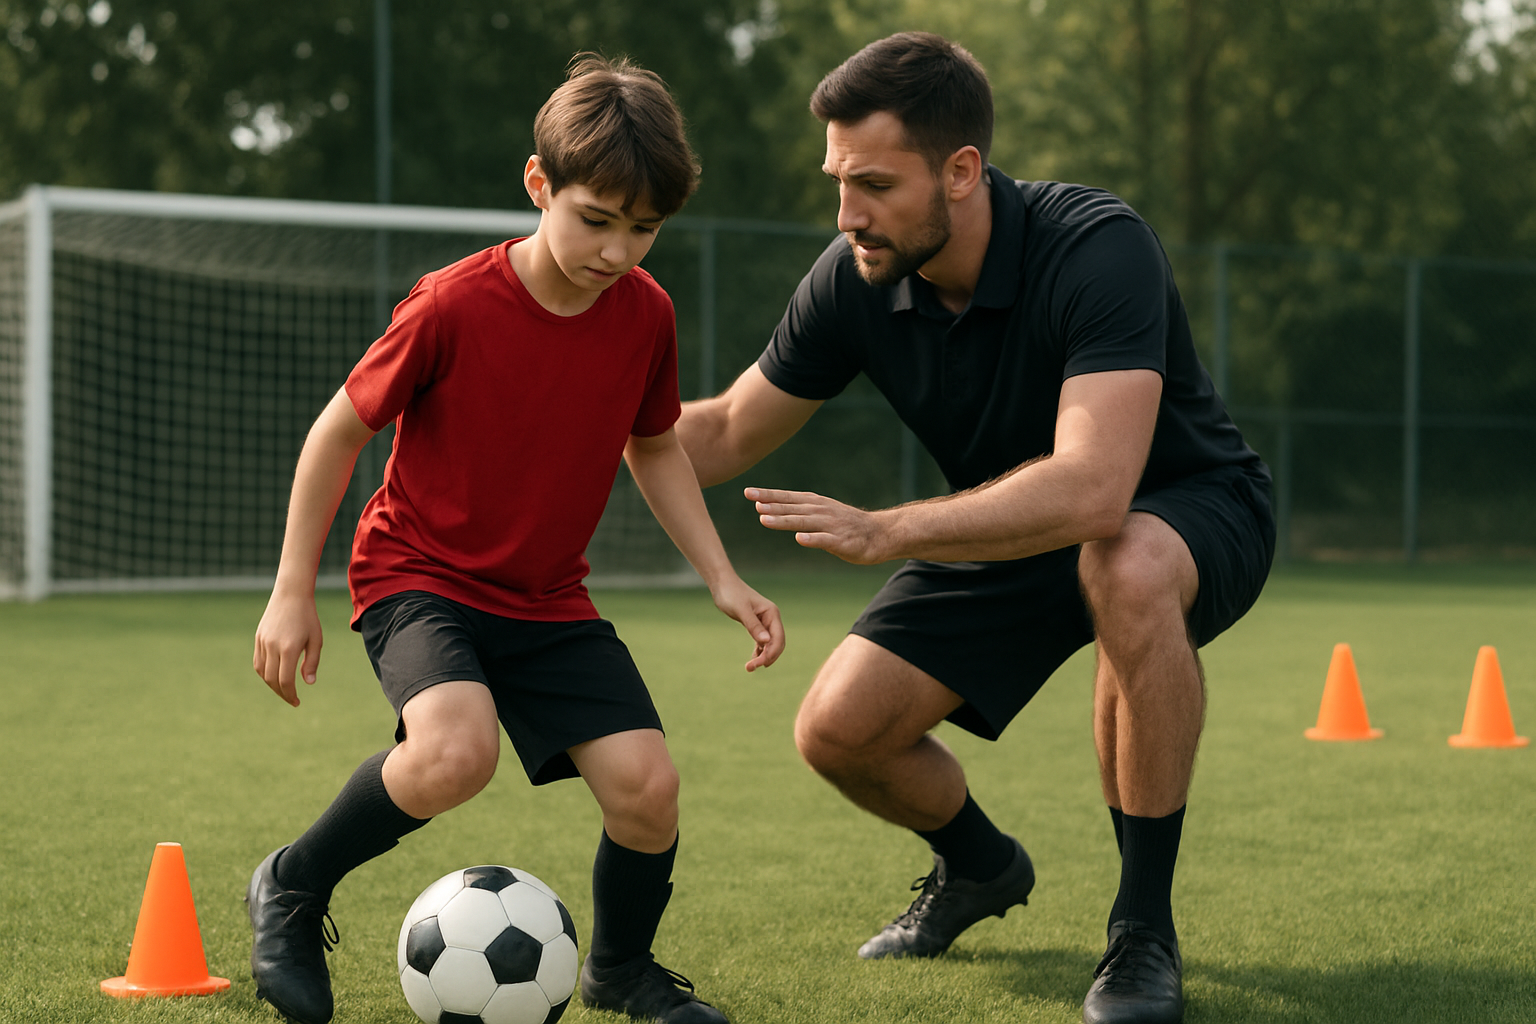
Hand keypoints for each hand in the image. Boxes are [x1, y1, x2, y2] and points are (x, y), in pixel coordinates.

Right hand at [253, 589, 323, 706]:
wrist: (291, 594)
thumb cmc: (308, 617)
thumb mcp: (316, 640)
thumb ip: (311, 662)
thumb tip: (308, 683)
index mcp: (289, 648)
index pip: (286, 680)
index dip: (290, 695)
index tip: (297, 702)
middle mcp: (272, 646)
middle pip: (272, 680)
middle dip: (282, 693)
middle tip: (292, 699)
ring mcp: (262, 642)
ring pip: (263, 672)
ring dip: (272, 684)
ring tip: (284, 689)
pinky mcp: (258, 638)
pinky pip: (258, 662)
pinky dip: (265, 673)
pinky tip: (274, 676)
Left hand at [707, 574, 785, 671]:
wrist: (722, 584)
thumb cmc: (731, 594)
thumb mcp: (741, 610)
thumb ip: (753, 626)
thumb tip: (766, 642)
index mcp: (772, 613)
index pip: (778, 638)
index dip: (771, 653)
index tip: (759, 664)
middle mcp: (771, 618)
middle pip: (776, 643)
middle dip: (767, 657)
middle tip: (750, 668)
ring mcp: (764, 622)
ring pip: (770, 644)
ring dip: (763, 656)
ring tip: (750, 667)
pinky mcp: (756, 624)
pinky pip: (762, 642)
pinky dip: (759, 651)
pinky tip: (753, 659)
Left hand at [746, 486, 889, 564]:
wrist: (880, 533)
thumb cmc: (848, 524)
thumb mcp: (822, 512)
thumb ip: (799, 511)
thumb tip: (770, 509)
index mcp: (816, 504)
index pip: (788, 497)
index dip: (768, 495)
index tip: (748, 492)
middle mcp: (822, 511)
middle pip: (793, 508)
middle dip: (772, 505)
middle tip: (753, 502)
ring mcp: (832, 526)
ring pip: (804, 522)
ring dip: (784, 520)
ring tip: (764, 519)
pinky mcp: (842, 541)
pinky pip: (825, 540)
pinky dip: (812, 539)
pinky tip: (800, 539)